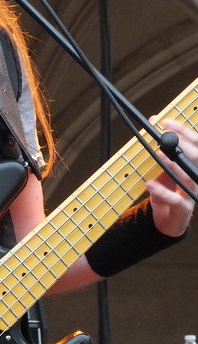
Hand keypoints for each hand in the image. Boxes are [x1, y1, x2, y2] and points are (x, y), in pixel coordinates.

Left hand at [147, 119, 196, 236]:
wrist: (167, 220)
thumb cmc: (169, 192)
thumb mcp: (165, 171)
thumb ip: (162, 153)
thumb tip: (154, 126)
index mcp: (193, 166)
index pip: (195, 145)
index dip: (183, 132)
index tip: (166, 123)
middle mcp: (196, 178)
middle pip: (197, 158)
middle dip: (183, 144)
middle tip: (165, 136)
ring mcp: (192, 193)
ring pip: (188, 177)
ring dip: (173, 165)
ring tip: (160, 155)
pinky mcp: (184, 208)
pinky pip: (175, 200)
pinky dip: (162, 192)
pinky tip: (150, 185)